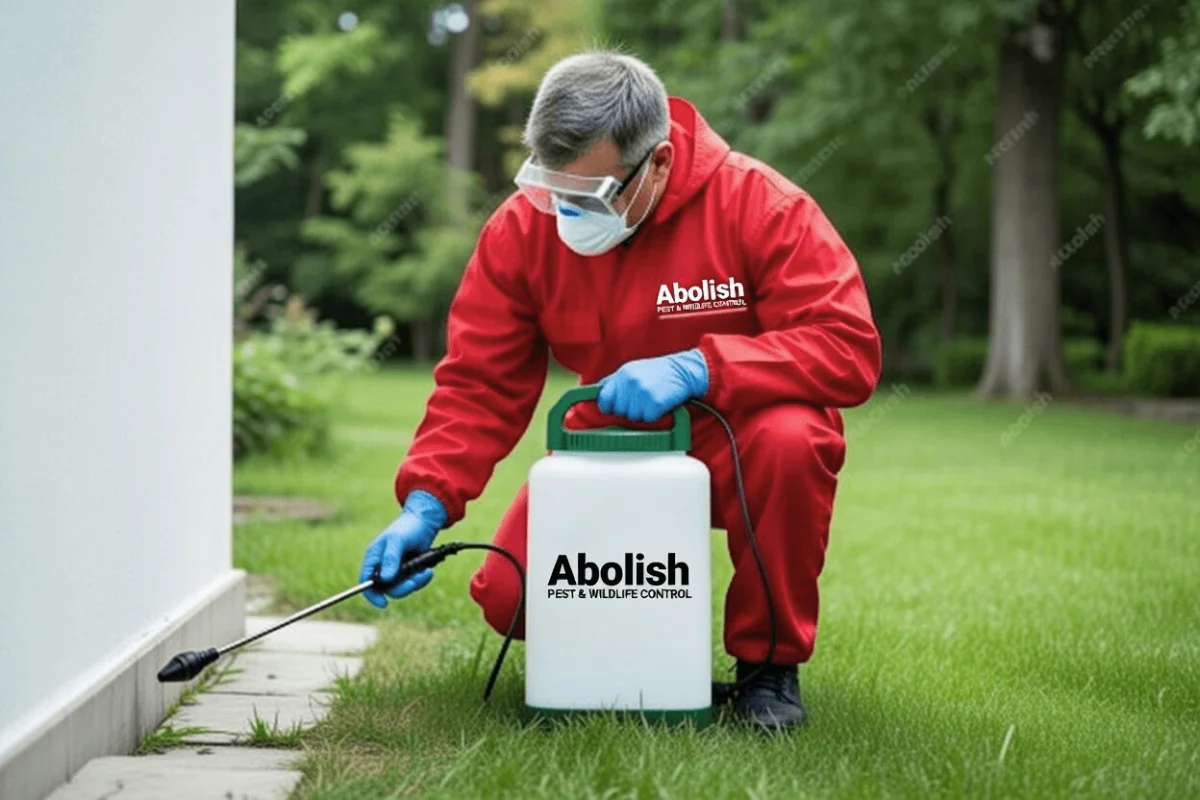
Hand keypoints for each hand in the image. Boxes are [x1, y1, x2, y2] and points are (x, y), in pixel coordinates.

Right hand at [359, 490, 447, 607]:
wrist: (425, 523)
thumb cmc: (407, 528)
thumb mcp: (397, 540)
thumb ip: (391, 558)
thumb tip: (385, 579)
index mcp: (374, 558)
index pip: (365, 580)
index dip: (371, 594)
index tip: (383, 603)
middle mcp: (382, 566)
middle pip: (386, 589)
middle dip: (401, 588)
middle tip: (414, 581)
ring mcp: (396, 570)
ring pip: (401, 588)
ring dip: (414, 583)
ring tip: (426, 572)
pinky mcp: (408, 572)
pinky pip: (412, 584)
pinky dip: (421, 580)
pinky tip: (428, 571)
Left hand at [597, 349, 708, 422]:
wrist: (684, 371)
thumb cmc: (659, 373)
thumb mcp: (633, 370)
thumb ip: (615, 382)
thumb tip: (598, 394)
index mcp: (622, 374)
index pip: (604, 398)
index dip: (609, 406)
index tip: (616, 407)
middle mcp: (630, 382)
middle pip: (619, 411)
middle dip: (628, 410)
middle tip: (642, 400)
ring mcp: (642, 393)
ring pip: (632, 417)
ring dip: (642, 413)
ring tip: (652, 400)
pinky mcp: (654, 403)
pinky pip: (647, 419)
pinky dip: (654, 416)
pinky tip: (660, 404)